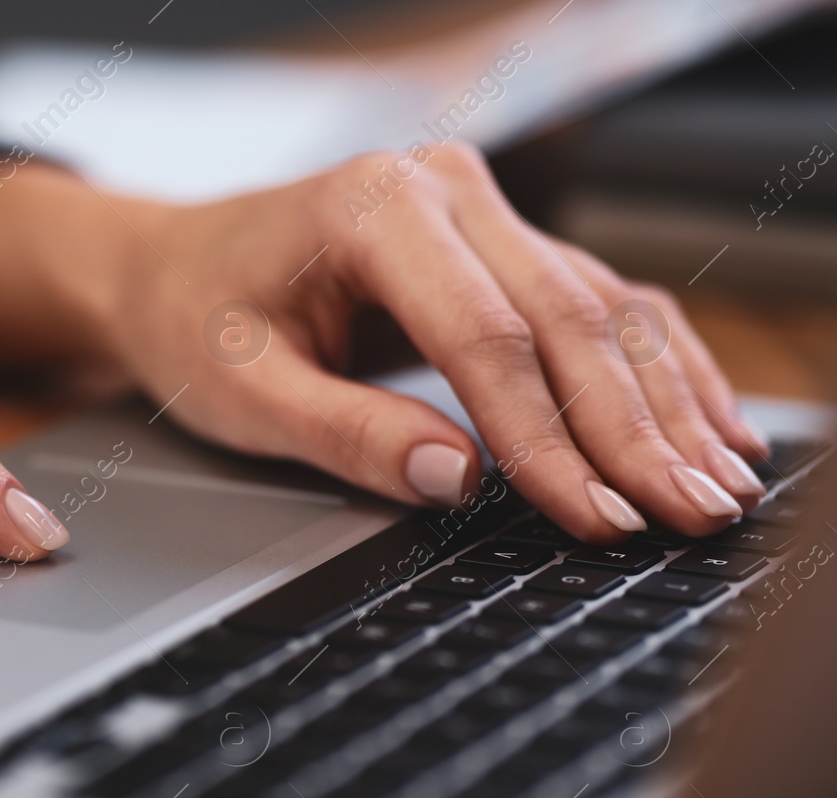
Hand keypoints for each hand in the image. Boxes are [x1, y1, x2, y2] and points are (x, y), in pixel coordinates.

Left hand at [0, 149, 767, 541]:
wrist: (170, 268)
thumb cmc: (193, 320)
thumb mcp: (240, 390)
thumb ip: (344, 433)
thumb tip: (454, 480)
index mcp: (375, 208)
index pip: (488, 336)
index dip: (547, 439)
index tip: (594, 516)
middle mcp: (445, 189)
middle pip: (567, 318)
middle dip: (633, 430)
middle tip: (689, 517)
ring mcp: (481, 208)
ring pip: (602, 308)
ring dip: (664, 403)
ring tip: (718, 488)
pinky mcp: (500, 242)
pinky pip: (597, 302)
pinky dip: (655, 367)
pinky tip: (706, 422)